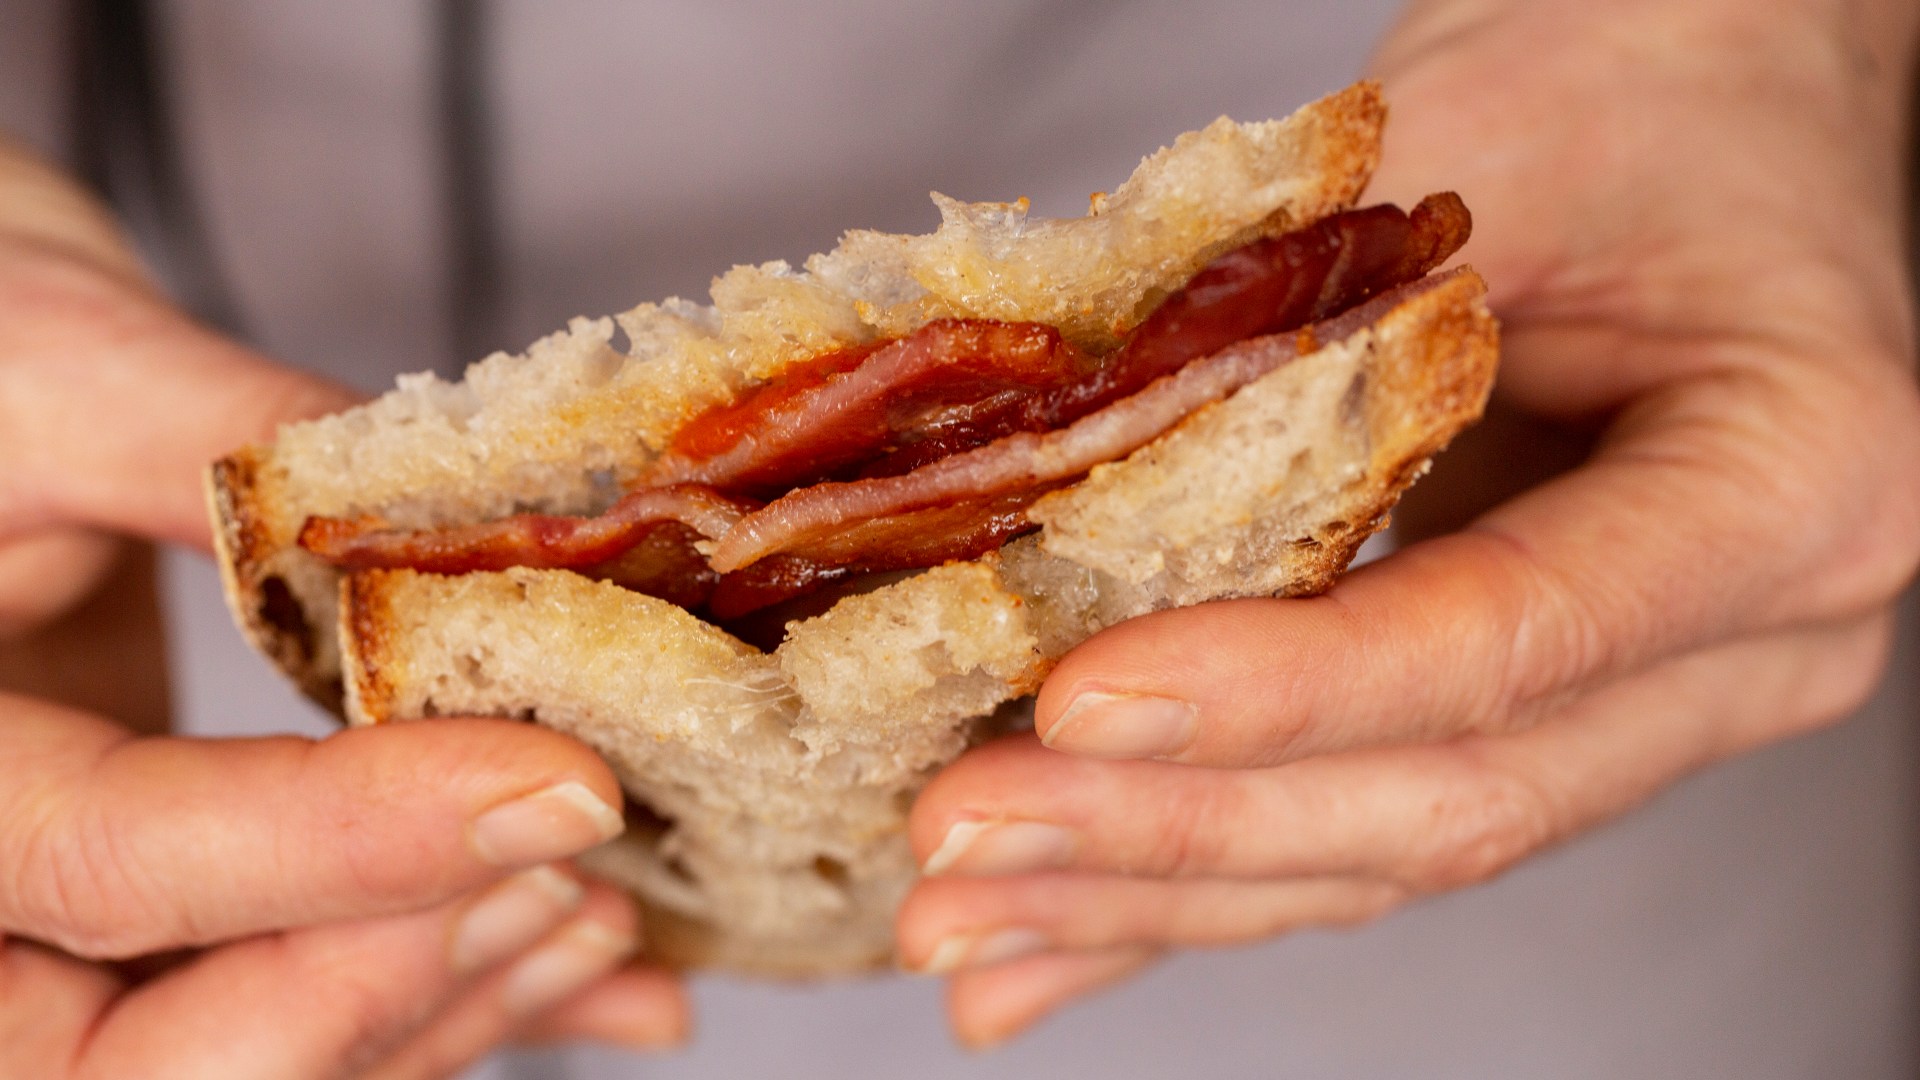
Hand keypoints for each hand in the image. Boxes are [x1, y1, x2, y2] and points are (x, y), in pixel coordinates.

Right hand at [0, 141, 686, 1076]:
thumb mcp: (59, 365)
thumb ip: (238, 451)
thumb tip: (469, 530)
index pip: (115, 861)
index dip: (348, 845)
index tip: (555, 786)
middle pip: (158, 1052)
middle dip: (393, 983)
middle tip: (574, 871)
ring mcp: (53, 935)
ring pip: (246, 1055)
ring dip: (451, 1002)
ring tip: (610, 910)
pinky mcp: (156, 925)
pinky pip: (297, 1010)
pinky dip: (459, 1009)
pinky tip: (611, 990)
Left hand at [896, 0, 1919, 1046]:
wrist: (1701, 111)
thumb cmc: (1634, 92)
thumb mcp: (1486, 132)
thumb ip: (1306, 296)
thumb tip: (1042, 452)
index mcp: (1795, 485)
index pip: (1518, 636)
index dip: (1289, 688)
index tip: (1080, 703)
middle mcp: (1746, 643)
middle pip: (1446, 796)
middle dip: (1179, 831)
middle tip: (961, 845)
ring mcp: (1642, 705)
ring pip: (1385, 847)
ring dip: (1154, 891)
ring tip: (962, 922)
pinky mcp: (1524, 716)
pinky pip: (1350, 827)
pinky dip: (1186, 889)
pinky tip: (1044, 955)